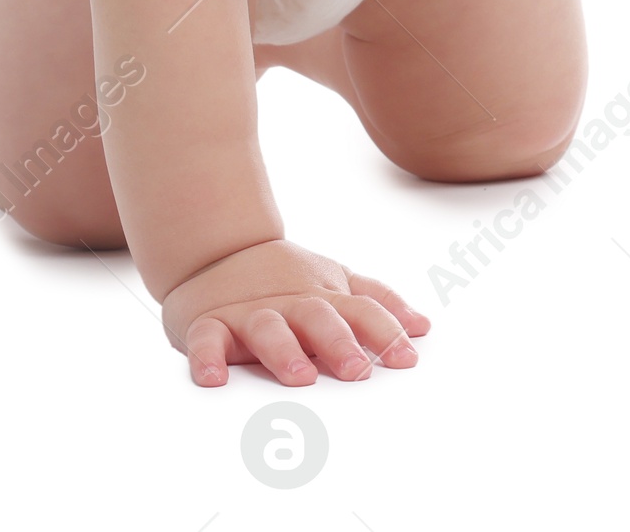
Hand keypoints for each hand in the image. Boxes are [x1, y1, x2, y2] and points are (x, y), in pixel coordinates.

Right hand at [160, 237, 431, 387]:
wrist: (219, 250)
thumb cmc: (287, 278)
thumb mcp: (336, 283)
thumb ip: (378, 303)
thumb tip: (422, 326)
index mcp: (324, 296)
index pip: (362, 310)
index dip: (386, 332)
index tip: (408, 358)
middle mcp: (290, 303)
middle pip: (319, 318)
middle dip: (340, 344)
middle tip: (359, 371)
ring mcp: (250, 313)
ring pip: (269, 329)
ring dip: (285, 352)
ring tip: (300, 377)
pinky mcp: (209, 323)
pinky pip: (206, 340)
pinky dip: (207, 358)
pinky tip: (215, 378)